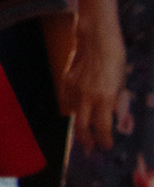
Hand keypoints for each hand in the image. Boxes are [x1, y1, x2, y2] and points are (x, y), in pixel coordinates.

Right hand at [58, 16, 127, 151]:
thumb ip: (115, 101)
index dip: (104, 140)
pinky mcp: (65, 81)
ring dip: (79, 125)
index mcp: (105, 97)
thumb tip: (114, 117)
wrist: (95, 38)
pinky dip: (71, 108)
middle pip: (83, 126)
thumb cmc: (115, 59)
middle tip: (90, 149)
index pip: (103, 127)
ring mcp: (73, 88)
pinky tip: (75, 112)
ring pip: (73, 114)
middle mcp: (87, 96)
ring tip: (83, 134)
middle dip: (87, 140)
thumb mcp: (121, 82)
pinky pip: (66, 101)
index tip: (107, 147)